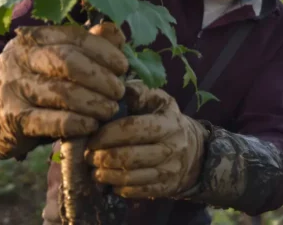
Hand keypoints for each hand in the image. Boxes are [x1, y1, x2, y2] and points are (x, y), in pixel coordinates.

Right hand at [0, 22, 127, 159]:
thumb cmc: (37, 86)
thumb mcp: (56, 62)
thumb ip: (86, 46)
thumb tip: (116, 31)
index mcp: (33, 38)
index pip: (74, 37)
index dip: (104, 51)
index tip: (123, 67)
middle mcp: (19, 57)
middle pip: (67, 61)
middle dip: (100, 77)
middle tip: (119, 91)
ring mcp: (13, 87)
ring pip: (62, 92)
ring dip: (94, 103)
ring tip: (110, 110)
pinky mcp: (13, 118)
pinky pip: (52, 121)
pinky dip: (77, 123)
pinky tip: (92, 125)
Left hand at [84, 80, 208, 198]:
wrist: (194, 150)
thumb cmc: (166, 120)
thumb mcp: (158, 100)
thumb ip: (139, 92)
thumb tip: (118, 90)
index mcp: (168, 123)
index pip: (132, 129)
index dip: (107, 135)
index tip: (91, 138)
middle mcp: (172, 148)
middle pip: (130, 156)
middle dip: (103, 157)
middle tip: (88, 156)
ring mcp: (170, 170)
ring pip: (132, 177)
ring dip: (108, 176)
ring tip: (94, 171)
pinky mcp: (167, 188)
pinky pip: (139, 192)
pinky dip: (121, 189)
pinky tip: (110, 183)